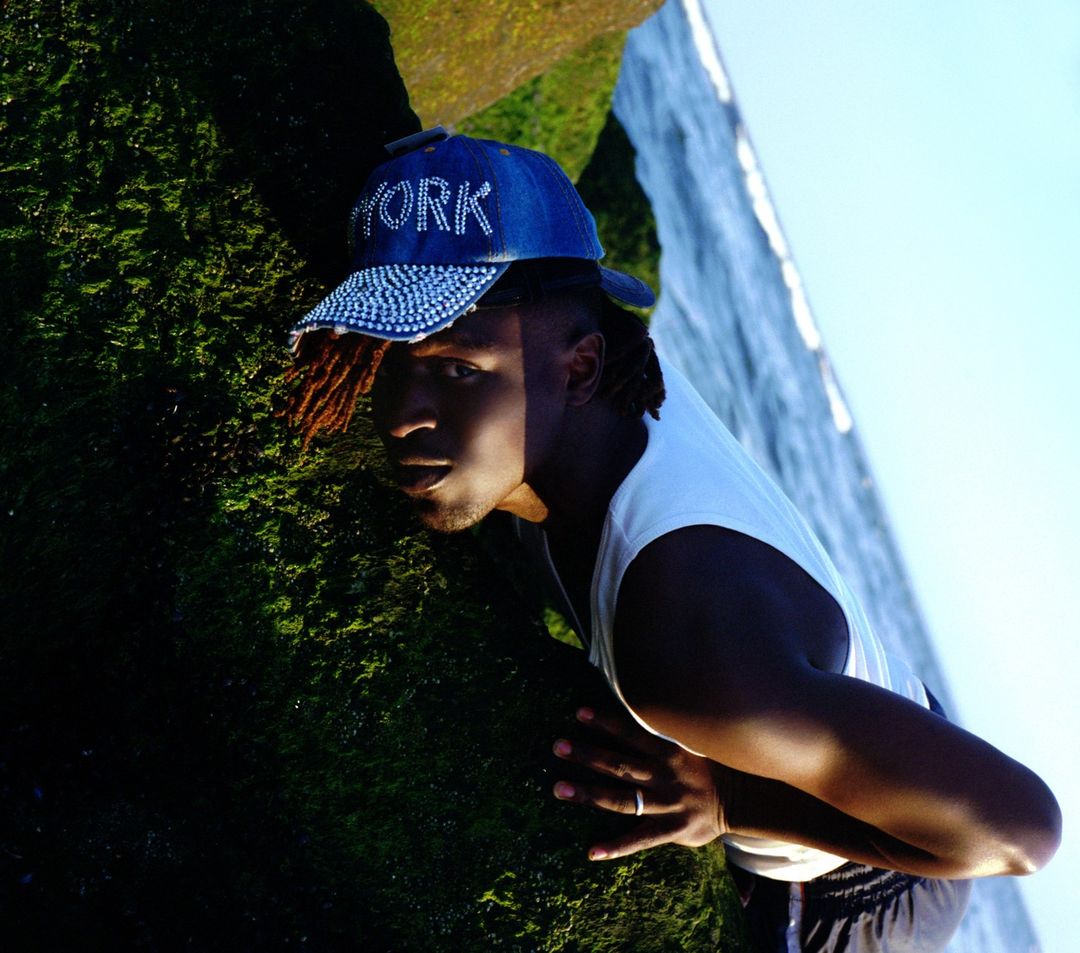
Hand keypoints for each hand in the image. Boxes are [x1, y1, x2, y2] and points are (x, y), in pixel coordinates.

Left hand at [552, 705, 725, 860]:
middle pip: (619, 765)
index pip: (631, 733)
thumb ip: (658, 739)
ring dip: (588, 794)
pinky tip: (592, 852)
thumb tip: (627, 720)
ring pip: (622, 799)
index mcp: (669, 752)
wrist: (741, 798)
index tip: (579, 713)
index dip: (605, 722)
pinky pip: (639, 841)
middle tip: (557, 746)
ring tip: (559, 788)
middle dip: (587, 754)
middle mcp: (664, 776)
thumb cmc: (704, 769)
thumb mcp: (687, 746)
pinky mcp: (671, 831)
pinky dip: (615, 847)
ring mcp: (667, 805)